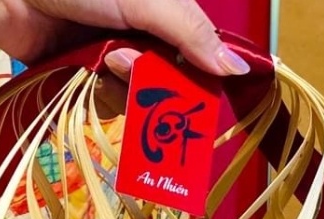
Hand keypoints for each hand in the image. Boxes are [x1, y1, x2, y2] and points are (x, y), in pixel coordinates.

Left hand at [0, 0, 250, 79]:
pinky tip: (86, 73)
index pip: (202, 52)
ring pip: (141, 96)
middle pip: (172, 81)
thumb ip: (191, 33)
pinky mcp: (85, 77)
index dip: (202, 74)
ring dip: (123, 85)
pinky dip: (99, 93)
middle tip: (128, 61)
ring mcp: (114, 57)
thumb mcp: (146, 0)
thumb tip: (238, 69)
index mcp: (166, 11)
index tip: (199, 88)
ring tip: (103, 60)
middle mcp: (145, 35)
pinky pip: (107, 103)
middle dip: (155, 79)